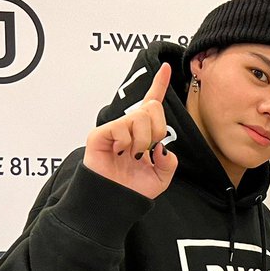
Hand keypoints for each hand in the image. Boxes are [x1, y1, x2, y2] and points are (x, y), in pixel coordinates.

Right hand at [83, 62, 176, 199]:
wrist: (115, 202)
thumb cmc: (133, 189)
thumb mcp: (162, 176)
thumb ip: (169, 160)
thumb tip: (162, 146)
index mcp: (143, 133)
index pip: (152, 104)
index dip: (159, 85)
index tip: (166, 68)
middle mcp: (129, 127)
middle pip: (152, 107)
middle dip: (157, 130)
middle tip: (147, 149)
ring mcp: (114, 129)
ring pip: (140, 117)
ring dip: (142, 141)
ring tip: (132, 155)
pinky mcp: (100, 134)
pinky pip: (122, 128)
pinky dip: (126, 143)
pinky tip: (118, 153)